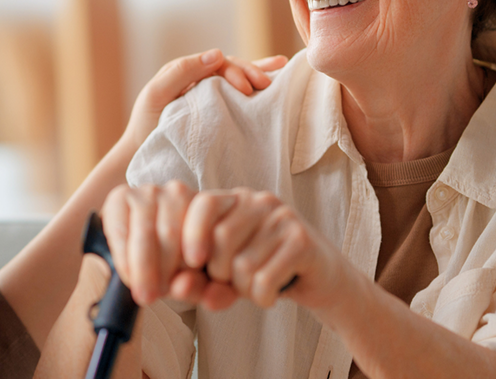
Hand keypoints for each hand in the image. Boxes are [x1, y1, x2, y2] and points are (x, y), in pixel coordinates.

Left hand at [101, 183, 343, 311]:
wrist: (318, 279)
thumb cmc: (262, 271)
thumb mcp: (225, 276)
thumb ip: (198, 280)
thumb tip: (176, 289)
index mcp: (236, 200)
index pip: (205, 203)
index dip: (191, 233)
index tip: (192, 263)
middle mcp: (260, 201)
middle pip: (221, 238)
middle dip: (220, 273)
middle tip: (234, 282)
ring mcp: (283, 218)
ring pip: (243, 264)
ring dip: (244, 289)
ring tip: (255, 287)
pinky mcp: (302, 241)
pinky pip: (265, 279)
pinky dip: (261, 297)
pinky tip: (269, 295)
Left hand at [122, 51, 286, 150]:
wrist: (142, 155)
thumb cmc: (146, 126)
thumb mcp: (156, 94)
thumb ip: (181, 72)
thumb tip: (217, 53)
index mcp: (187, 72)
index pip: (217, 64)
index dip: (234, 72)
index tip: (245, 89)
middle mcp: (201, 79)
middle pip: (232, 68)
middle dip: (251, 72)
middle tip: (266, 84)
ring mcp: (210, 95)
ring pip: (239, 77)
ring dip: (259, 73)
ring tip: (281, 69)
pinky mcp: (218, 112)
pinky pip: (239, 95)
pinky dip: (256, 84)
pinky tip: (277, 77)